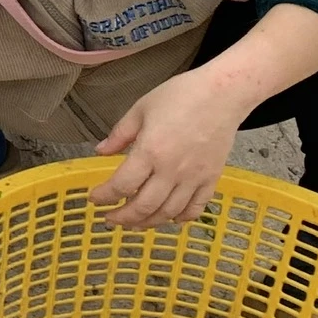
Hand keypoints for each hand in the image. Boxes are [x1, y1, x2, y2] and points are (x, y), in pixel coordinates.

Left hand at [89, 67, 251, 228]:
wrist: (223, 94)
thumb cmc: (181, 95)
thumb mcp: (141, 108)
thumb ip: (120, 134)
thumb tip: (100, 152)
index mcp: (150, 151)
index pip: (122, 185)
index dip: (104, 196)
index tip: (94, 198)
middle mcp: (172, 170)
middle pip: (144, 206)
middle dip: (122, 218)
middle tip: (109, 219)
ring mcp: (194, 178)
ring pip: (168, 213)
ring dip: (147, 223)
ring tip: (133, 223)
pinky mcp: (211, 179)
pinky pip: (196, 208)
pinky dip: (181, 218)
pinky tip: (169, 219)